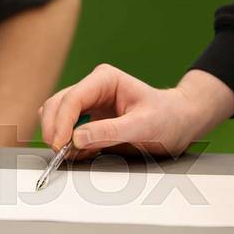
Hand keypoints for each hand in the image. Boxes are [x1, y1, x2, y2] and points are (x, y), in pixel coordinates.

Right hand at [39, 65, 233, 156]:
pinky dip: (63, 142)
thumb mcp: (143, 127)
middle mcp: (92, 87)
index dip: (62, 123)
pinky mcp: (85, 118)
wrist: (179, 124)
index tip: (61, 145)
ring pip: (54, 114)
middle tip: (60, 153)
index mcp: (105, 80)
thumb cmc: (168, 119)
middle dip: (53, 129)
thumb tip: (76, 139)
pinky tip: (77, 152)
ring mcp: (87, 102)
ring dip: (55, 134)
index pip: (72, 98)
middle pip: (56, 104)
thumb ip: (109, 132)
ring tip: (70, 154)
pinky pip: (62, 127)